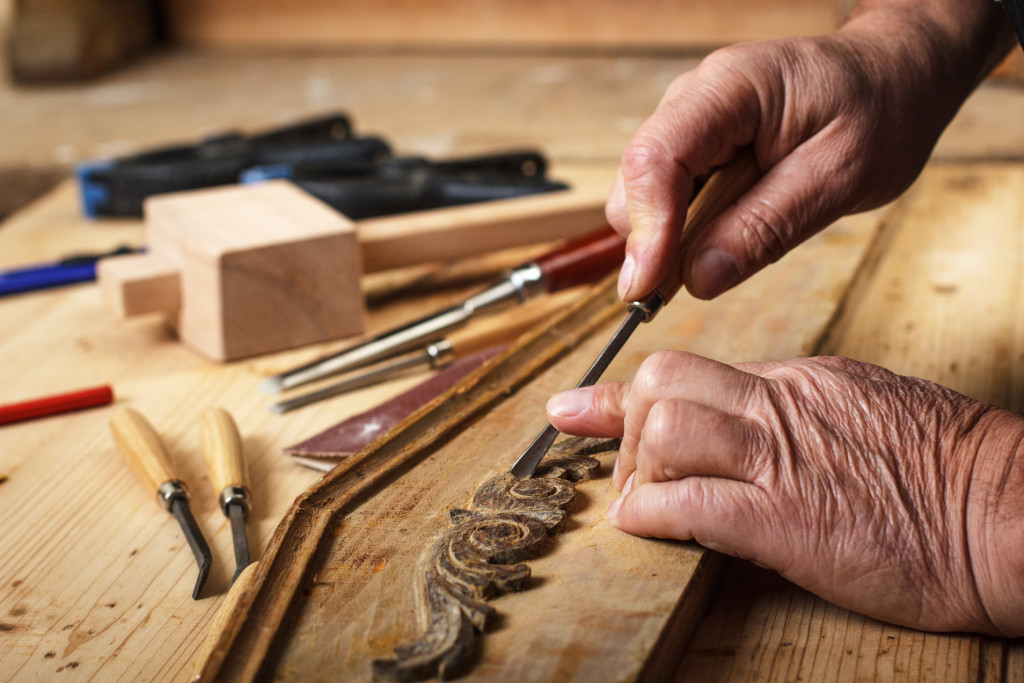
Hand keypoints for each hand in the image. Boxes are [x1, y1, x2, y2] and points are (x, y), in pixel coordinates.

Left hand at [546, 351, 1023, 635]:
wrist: (1008, 514)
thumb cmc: (946, 474)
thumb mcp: (863, 412)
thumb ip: (793, 413)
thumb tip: (738, 426)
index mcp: (798, 381)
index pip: (689, 369)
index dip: (623, 394)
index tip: (576, 406)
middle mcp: (780, 406)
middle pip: (663, 383)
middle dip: (624, 427)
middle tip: (628, 472)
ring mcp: (780, 459)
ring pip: (664, 429)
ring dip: (634, 471)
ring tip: (644, 502)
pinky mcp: (784, 520)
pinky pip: (686, 503)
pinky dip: (649, 515)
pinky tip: (647, 528)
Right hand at [609, 1, 1013, 300]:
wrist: (894, 78)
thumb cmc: (879, 111)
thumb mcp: (840, 176)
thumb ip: (766, 227)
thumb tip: (698, 278)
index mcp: (730, 89)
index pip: (656, 158)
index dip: (646, 230)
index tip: (646, 290)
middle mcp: (694, 99)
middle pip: (636, 182)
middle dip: (652, 242)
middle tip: (687, 290)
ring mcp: (689, 122)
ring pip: (643, 195)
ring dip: (668, 240)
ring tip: (725, 257)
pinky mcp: (695, 148)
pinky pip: (667, 198)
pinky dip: (682, 231)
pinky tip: (721, 240)